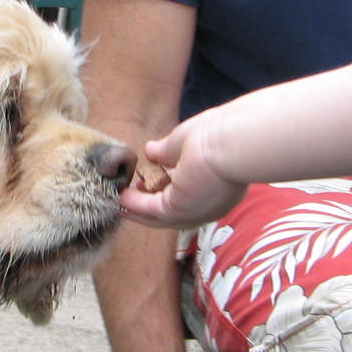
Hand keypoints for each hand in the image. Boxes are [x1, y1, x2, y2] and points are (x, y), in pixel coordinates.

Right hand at [119, 112, 245, 228]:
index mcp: (217, 189)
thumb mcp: (185, 142)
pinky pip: (150, 209)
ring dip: (137, 209)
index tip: (146, 182)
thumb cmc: (220, 134)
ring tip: (119, 200)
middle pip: (172, 213)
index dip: (164, 191)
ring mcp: (195, 211)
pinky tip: (121, 197)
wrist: (233, 141)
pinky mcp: (180, 209)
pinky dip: (134, 205)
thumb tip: (150, 150)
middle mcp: (208, 206)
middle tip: (127, 201)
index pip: (187, 197)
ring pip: (159, 216)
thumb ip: (167, 150)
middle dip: (147, 208)